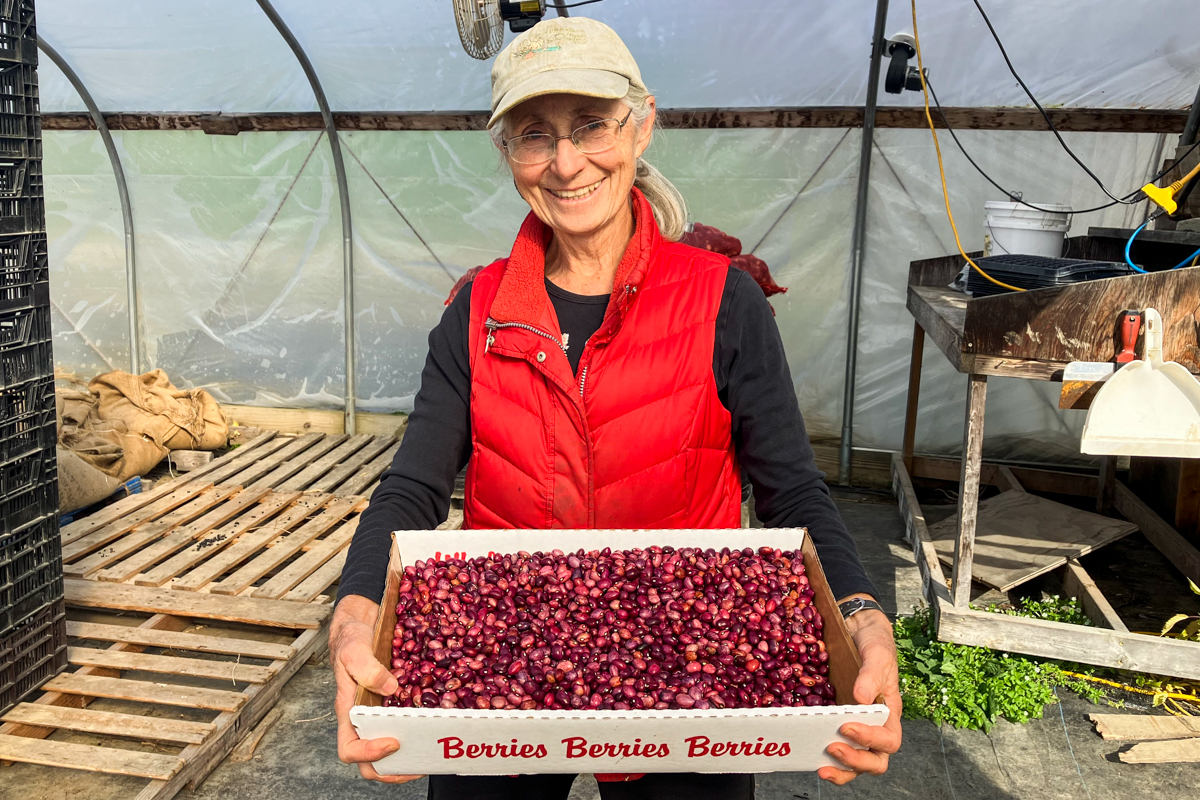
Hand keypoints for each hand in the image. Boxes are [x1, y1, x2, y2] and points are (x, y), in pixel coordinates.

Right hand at [331, 595, 422, 783]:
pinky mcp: (397, 700)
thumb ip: (367, 669)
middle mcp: (365, 717)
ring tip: (433, 751)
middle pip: (372, 760)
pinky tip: (440, 723)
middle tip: (420, 763)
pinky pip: (408, 721)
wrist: (362, 620)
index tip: (393, 743)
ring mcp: (382, 711)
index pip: (350, 748)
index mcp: (349, 710)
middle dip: (394, 769)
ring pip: (393, 746)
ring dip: (411, 754)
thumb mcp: (352, 648)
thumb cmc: (350, 637)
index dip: (369, 754)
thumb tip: (390, 688)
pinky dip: (422, 728)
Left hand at [818, 599, 901, 784]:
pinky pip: (835, 749)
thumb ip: (871, 676)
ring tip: (821, 765)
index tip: (847, 727)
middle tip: (832, 749)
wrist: (857, 631)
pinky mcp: (836, 725)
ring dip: (840, 769)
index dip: (870, 740)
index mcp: (890, 713)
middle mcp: (875, 727)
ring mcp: (856, 728)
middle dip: (855, 762)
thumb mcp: (877, 654)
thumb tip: (860, 699)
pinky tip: (810, 754)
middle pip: (875, 761)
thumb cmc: (874, 644)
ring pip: (856, 763)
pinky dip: (824, 757)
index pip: (888, 740)